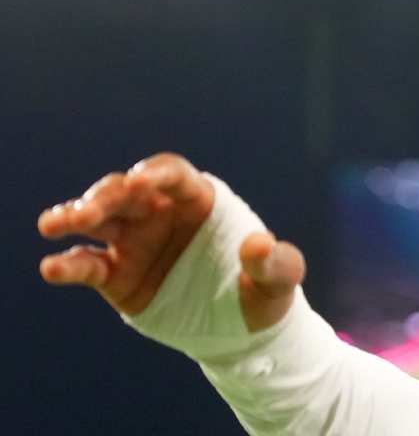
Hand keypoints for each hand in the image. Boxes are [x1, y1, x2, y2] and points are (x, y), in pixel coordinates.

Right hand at [38, 153, 305, 331]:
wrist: (241, 332)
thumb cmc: (263, 293)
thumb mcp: (279, 280)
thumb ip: (276, 262)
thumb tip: (259, 245)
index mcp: (199, 200)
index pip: (173, 175)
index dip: (155, 173)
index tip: (140, 180)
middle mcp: (161, 213)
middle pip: (127, 192)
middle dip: (105, 196)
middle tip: (85, 212)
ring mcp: (136, 242)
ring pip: (100, 220)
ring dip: (75, 216)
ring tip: (54, 224)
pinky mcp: (117, 276)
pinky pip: (87, 266)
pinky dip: (69, 265)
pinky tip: (52, 267)